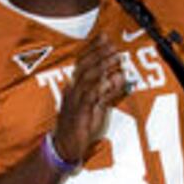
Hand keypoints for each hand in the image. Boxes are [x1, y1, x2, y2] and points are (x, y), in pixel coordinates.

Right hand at [51, 34, 127, 163]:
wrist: (64, 147)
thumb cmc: (79, 126)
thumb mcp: (95, 106)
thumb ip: (106, 91)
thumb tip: (118, 76)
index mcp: (74, 87)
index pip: (82, 62)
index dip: (93, 48)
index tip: (104, 37)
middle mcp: (73, 91)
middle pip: (84, 67)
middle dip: (99, 53)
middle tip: (112, 44)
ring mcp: (75, 102)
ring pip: (87, 79)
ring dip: (102, 66)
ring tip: (116, 57)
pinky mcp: (80, 114)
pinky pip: (90, 97)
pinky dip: (101, 87)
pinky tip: (111, 80)